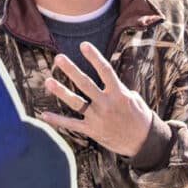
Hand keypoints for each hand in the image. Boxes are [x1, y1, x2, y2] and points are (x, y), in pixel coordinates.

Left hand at [39, 41, 152, 156]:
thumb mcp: (134, 99)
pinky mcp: (92, 130)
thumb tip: (107, 82)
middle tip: (59, 58)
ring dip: (61, 91)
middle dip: (71, 70)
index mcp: (119, 94)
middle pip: (85, 84)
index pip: (105, 71)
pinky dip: (57, 120)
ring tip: (48, 81)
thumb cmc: (139, 117)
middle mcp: (106, 104)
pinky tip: (44, 115)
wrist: (143, 143)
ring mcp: (98, 118)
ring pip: (75, 102)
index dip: (94, 57)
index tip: (84, 45)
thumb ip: (118, 89)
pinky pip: (71, 124)